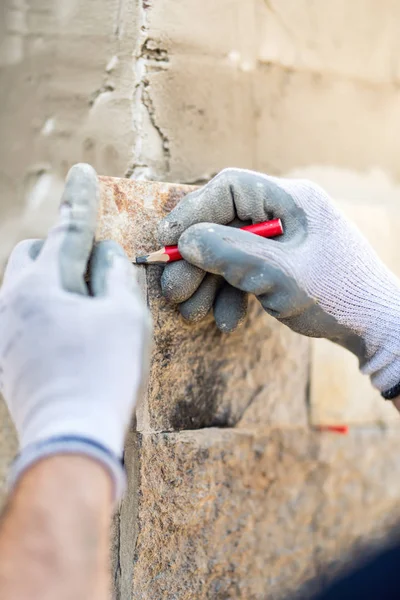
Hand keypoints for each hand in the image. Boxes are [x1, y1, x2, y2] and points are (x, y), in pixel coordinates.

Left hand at [0, 164, 150, 497]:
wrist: (69, 436)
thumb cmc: (104, 372)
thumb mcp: (125, 316)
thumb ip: (114, 274)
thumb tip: (105, 253)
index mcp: (42, 284)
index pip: (66, 229)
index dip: (79, 198)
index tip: (79, 171)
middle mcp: (11, 300)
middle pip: (32, 252)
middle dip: (59, 247)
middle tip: (91, 267)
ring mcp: (3, 329)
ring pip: (21, 283)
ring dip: (50, 280)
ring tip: (80, 304)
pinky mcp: (4, 354)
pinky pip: (19, 313)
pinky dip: (43, 309)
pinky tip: (66, 333)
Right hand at [158, 168, 399, 397]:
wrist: (374, 329)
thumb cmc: (339, 296)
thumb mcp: (282, 275)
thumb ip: (232, 254)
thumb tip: (184, 241)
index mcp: (292, 200)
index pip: (230, 189)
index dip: (193, 211)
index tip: (167, 240)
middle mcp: (283, 214)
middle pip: (223, 225)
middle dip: (196, 260)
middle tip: (173, 290)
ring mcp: (281, 241)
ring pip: (229, 252)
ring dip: (207, 283)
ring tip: (191, 313)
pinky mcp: (280, 264)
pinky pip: (243, 272)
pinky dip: (229, 295)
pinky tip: (225, 321)